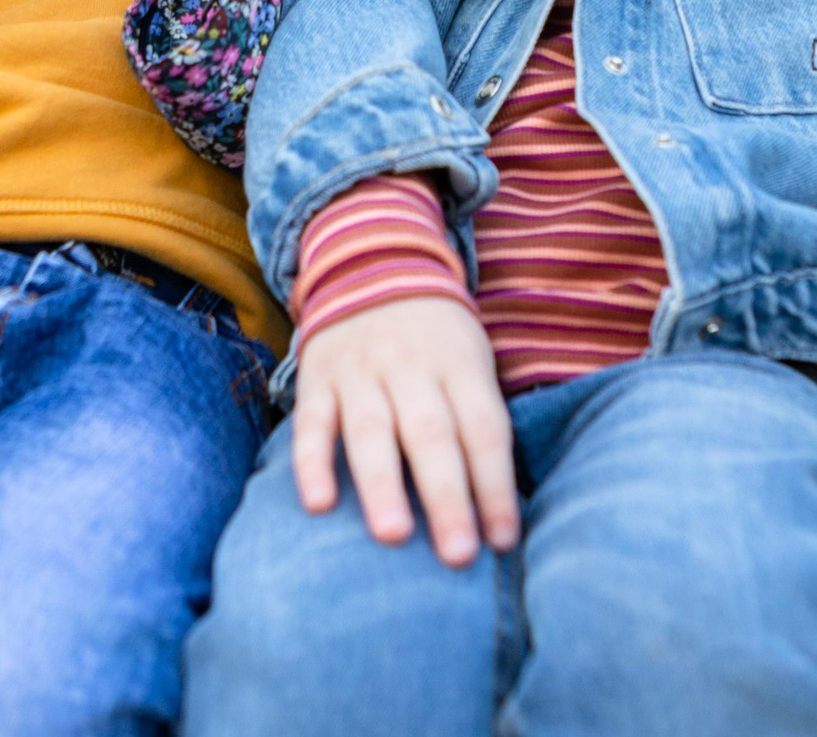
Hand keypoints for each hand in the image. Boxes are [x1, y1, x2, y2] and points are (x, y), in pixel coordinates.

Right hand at [290, 295, 519, 567]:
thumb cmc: (437, 339)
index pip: (484, 429)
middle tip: (458, 555)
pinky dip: (313, 463)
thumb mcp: (472, 360)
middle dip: (447, 497)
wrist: (372, 261)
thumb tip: (500, 507)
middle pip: (432, 435)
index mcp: (460, 365)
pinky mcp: (317, 380)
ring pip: (372, 431)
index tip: (503, 541)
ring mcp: (361, 372)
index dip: (496, 486)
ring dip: (382, 485)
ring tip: (393, 537)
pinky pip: (312, 423)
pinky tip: (318, 504)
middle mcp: (412, 367)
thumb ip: (480, 420)